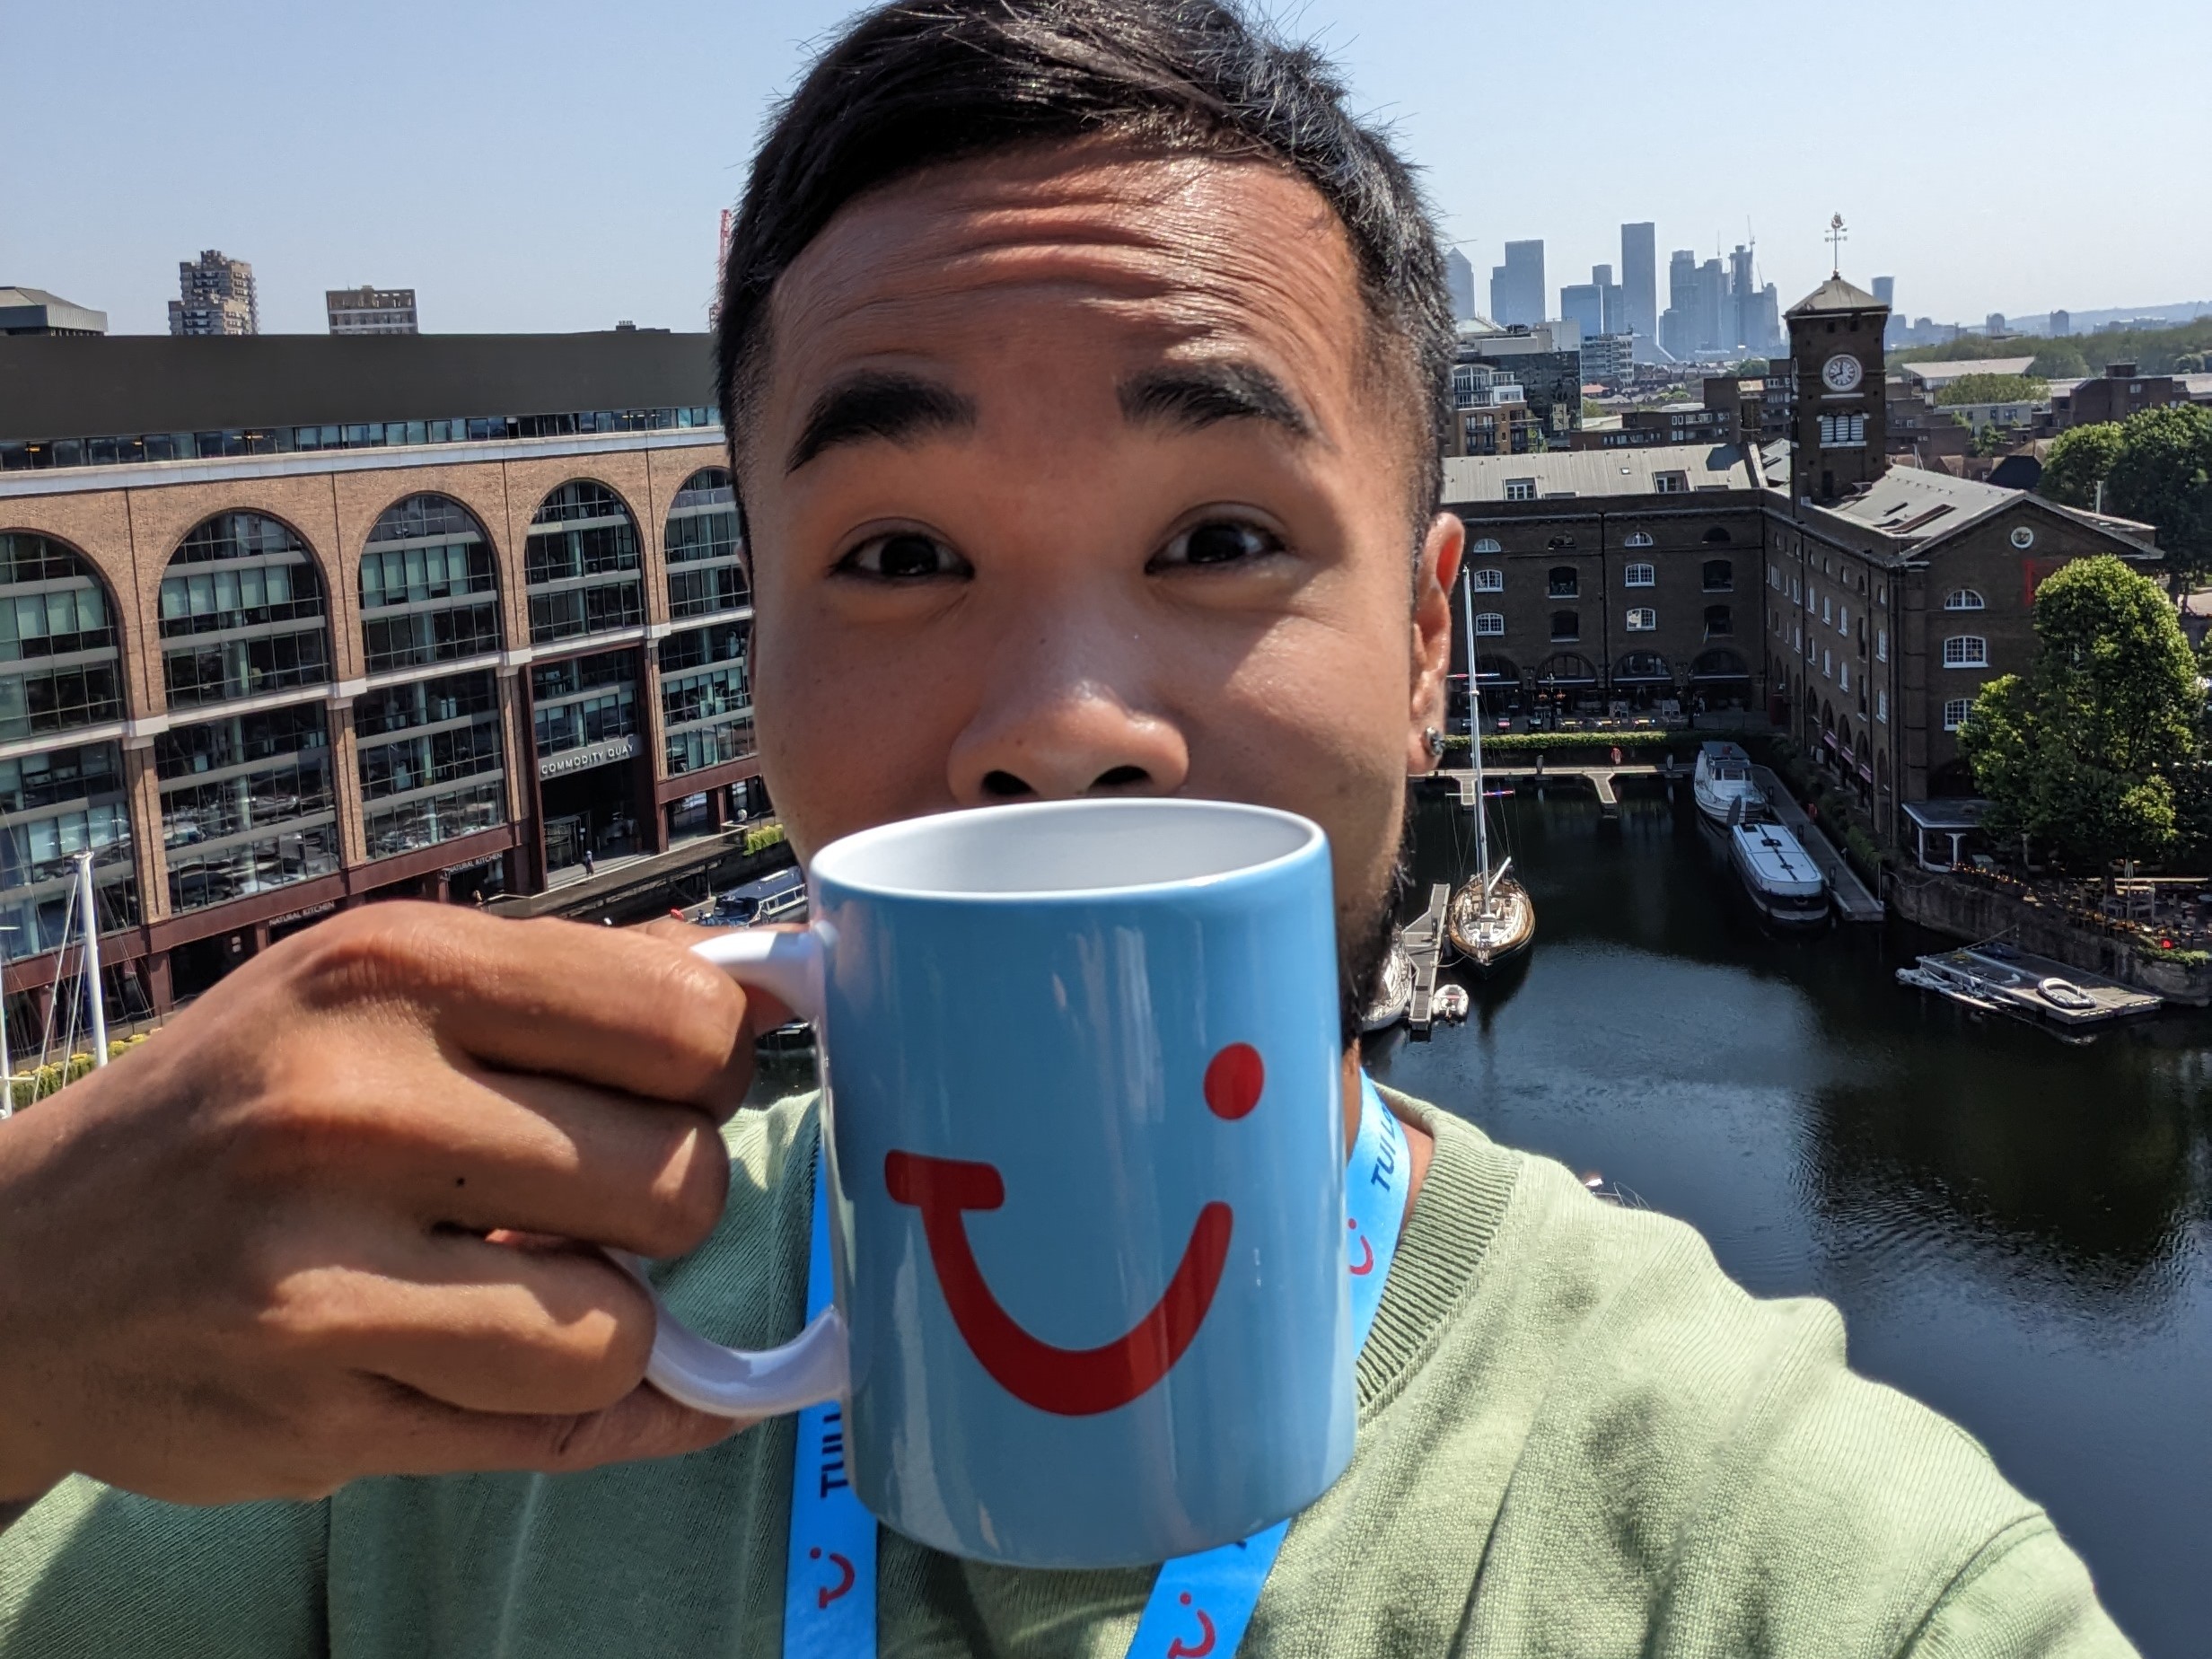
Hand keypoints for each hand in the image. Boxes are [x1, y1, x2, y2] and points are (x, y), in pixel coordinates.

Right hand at [0, 903, 767, 1505]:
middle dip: (670, 1200)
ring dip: (614, 1320)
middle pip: (680, 1180)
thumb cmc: (240, 1107)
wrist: (19, 1270)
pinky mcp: (315, 1417)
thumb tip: (764, 984)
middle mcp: (354, 1110)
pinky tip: (551, 1359)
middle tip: (600, 1193)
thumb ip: (570, 982)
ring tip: (536, 1280)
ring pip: (625, 1330)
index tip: (677, 1085)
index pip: (683, 1017)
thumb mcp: (376, 986)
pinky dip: (588, 1405)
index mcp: (392, 971)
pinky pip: (552, 1432)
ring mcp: (323, 1277)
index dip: (715, 1066)